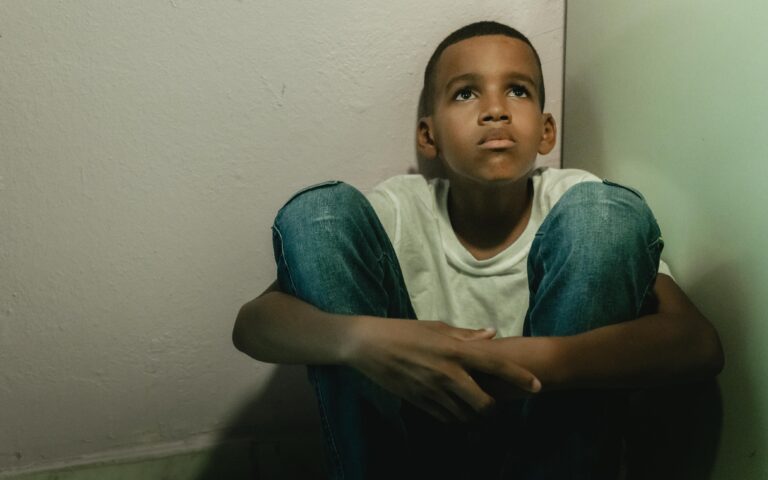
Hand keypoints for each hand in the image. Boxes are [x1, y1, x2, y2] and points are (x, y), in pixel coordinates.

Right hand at [346, 317, 540, 422]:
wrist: (368, 345)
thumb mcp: (437, 327)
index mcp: (454, 350)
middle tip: (497, 403)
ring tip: (476, 406)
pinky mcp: (419, 402)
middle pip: (484, 404)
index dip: (520, 377)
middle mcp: (447, 374)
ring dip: (475, 415)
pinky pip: (446, 418)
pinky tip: (455, 408)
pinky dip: (455, 416)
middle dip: (495, 408)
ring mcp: (432, 391)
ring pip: (466, 416)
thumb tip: (492, 334)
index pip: (496, 365)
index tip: (538, 386)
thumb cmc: (404, 331)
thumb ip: (467, 335)